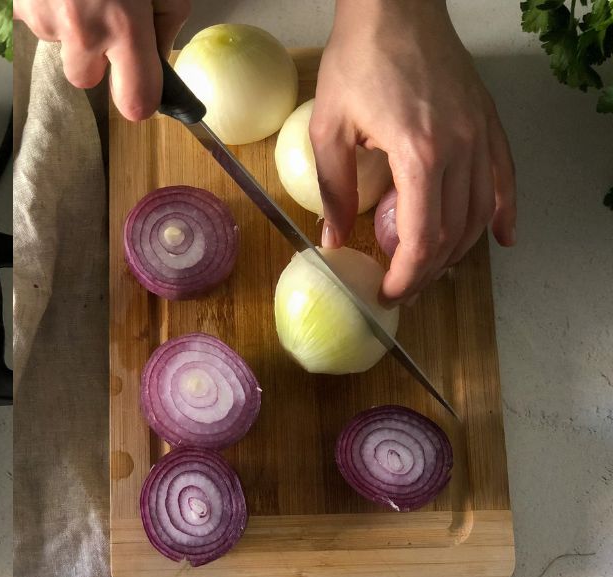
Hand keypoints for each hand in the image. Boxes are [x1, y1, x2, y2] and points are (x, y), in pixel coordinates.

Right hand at [14, 0, 191, 119]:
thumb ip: (166, 21)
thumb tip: (158, 54)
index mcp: (124, 24)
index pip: (135, 102)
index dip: (141, 101)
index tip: (142, 95)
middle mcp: (82, 31)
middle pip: (86, 81)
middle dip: (95, 60)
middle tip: (104, 21)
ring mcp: (46, 21)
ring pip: (59, 51)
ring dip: (70, 33)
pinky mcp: (19, 10)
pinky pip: (36, 26)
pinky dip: (48, 11)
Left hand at [312, 0, 515, 305]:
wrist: (395, 9)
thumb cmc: (360, 59)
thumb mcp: (329, 129)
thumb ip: (334, 189)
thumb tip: (333, 238)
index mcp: (419, 155)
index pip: (422, 237)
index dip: (407, 274)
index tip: (389, 291)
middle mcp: (460, 149)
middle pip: (454, 233)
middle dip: (428, 270)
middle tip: (404, 287)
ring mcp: (480, 135)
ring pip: (480, 212)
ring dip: (459, 249)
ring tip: (432, 269)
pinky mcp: (487, 122)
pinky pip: (504, 177)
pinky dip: (504, 211)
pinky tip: (501, 236)